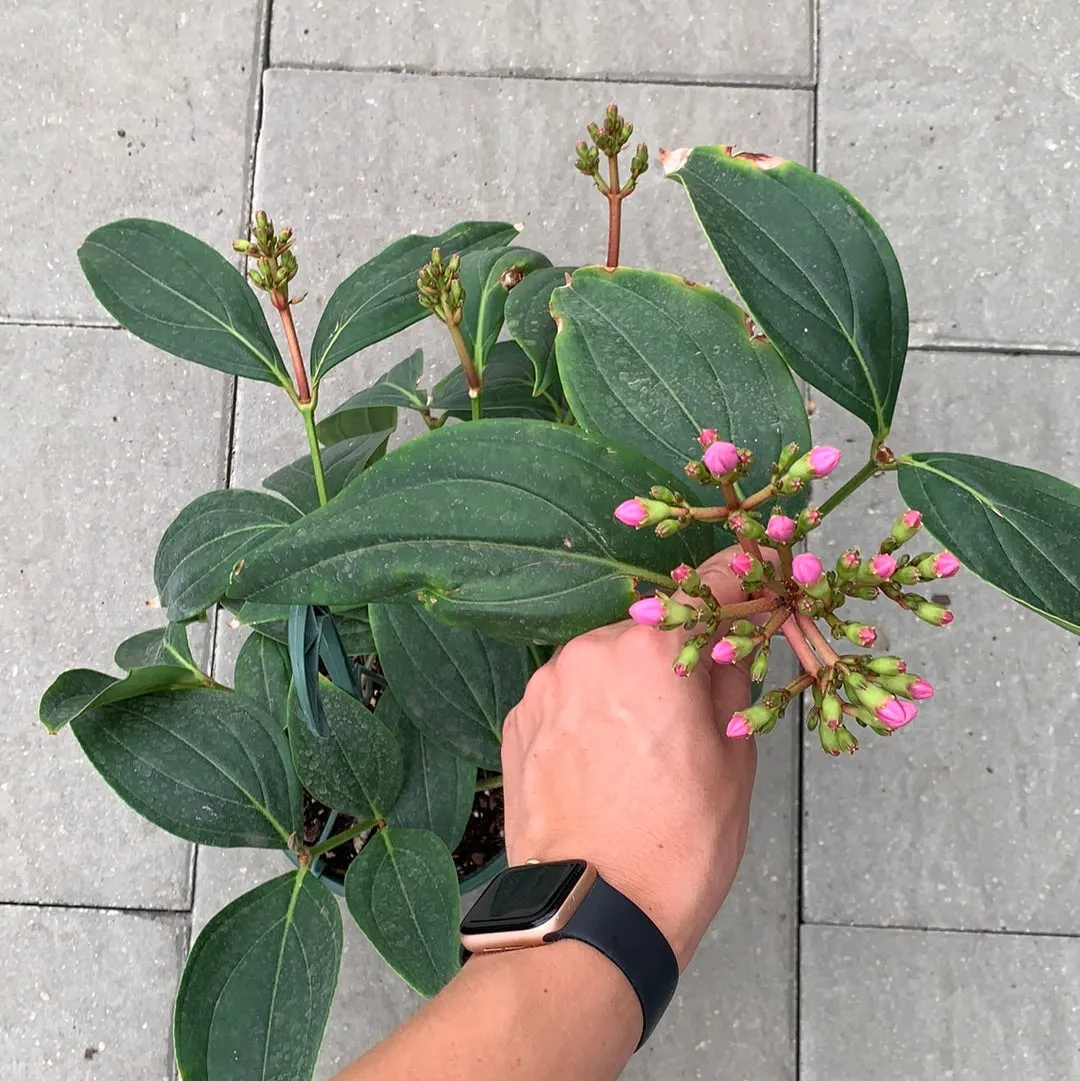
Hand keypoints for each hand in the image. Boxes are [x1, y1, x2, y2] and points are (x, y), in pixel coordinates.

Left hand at [500, 549, 756, 969]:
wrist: (591, 913)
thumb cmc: (676, 845)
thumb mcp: (733, 762)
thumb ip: (731, 685)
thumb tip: (730, 647)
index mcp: (654, 651)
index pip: (706, 589)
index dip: (734, 581)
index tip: (748, 575)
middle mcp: (591, 651)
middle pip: (647, 632)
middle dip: (671, 658)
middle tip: (686, 716)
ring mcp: (546, 685)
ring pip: (600, 664)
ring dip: (622, 686)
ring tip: (636, 753)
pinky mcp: (516, 720)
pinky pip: (564, 696)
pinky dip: (584, 713)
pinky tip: (599, 764)